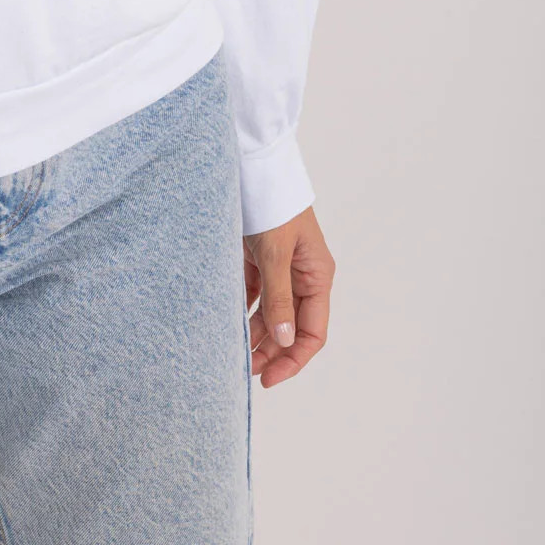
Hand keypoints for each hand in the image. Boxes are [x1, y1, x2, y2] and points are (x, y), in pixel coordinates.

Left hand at [243, 204, 333, 388]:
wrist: (253, 166)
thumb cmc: (272, 204)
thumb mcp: (276, 254)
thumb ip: (278, 298)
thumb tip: (285, 341)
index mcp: (317, 276)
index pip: (312, 332)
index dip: (293, 359)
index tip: (270, 378)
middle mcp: (302, 275)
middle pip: (290, 326)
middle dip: (271, 350)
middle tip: (244, 371)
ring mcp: (280, 267)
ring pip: (270, 312)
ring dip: (255, 334)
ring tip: (234, 355)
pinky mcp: (259, 258)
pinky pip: (253, 293)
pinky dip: (242, 310)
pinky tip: (228, 325)